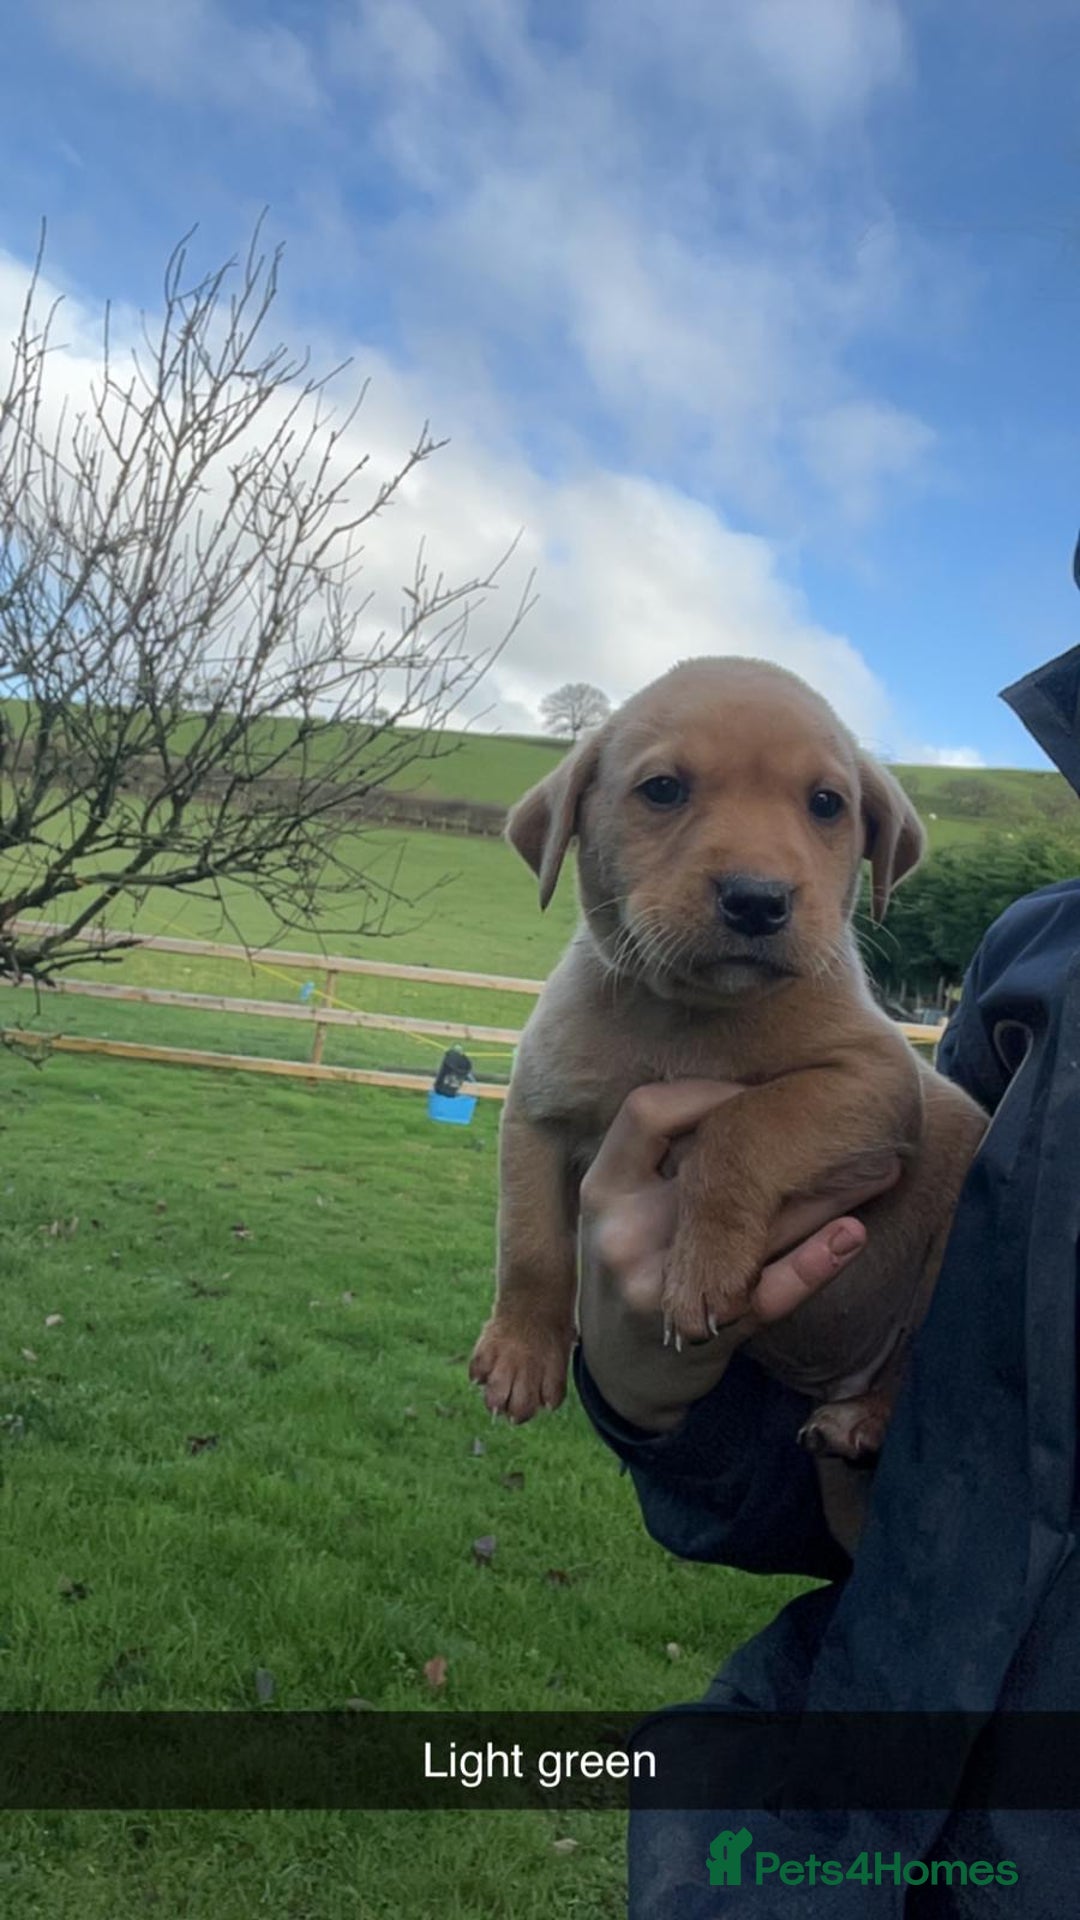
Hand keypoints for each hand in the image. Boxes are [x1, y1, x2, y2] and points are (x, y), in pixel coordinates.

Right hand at [577, 1080, 902, 1432]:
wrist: (620, 1373)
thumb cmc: (635, 1267)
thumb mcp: (625, 1209)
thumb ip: (664, 1160)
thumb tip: (745, 1093)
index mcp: (602, 1189)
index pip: (647, 1111)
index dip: (707, 1093)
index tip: (758, 1094)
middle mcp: (620, 1232)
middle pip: (714, 1169)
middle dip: (784, 1139)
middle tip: (849, 1118)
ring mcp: (656, 1286)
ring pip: (752, 1226)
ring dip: (823, 1196)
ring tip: (880, 1168)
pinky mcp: (701, 1330)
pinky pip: (768, 1291)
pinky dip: (814, 1264)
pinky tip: (851, 1236)